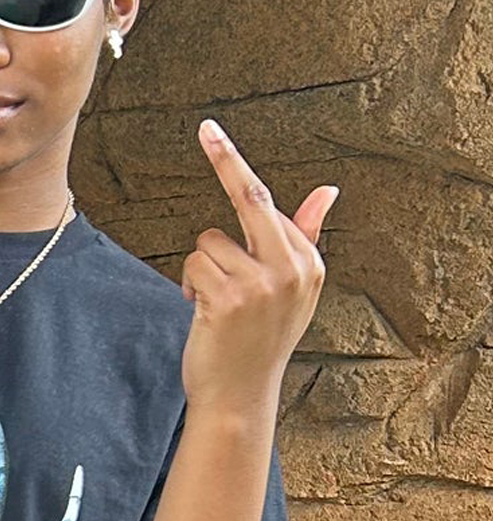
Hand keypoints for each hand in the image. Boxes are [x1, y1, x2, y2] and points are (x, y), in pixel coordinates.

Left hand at [180, 121, 336, 416]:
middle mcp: (291, 269)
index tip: (210, 130)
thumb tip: (328, 190)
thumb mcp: (292, 288)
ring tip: (215, 303)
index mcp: (308, 261)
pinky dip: (190, 286)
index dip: (233, 165)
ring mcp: (261, 285)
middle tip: (206, 126)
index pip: (266, 201)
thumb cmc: (260, 337)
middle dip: (225, 160)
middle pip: (250, 199)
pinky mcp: (229, 300)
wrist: (241, 394)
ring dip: (201, 270)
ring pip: (207, 243)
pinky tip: (204, 313)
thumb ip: (303, 236)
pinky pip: (194, 266)